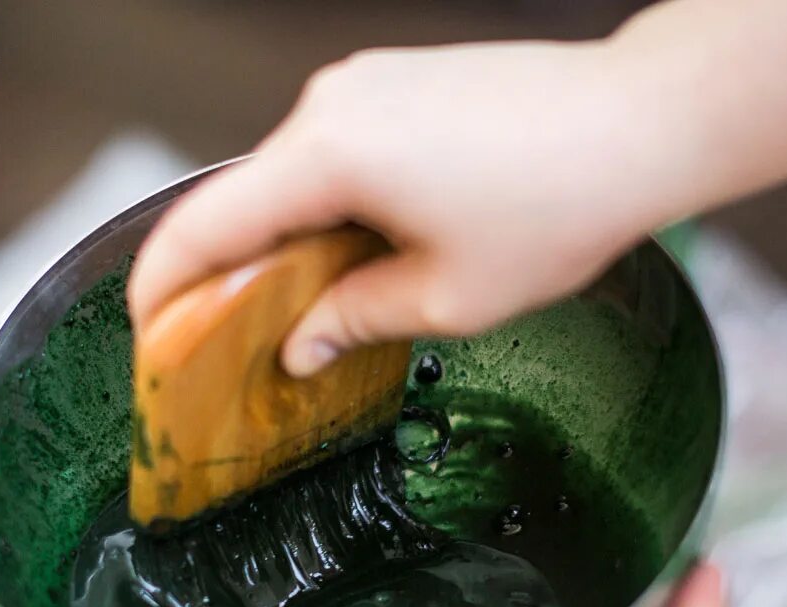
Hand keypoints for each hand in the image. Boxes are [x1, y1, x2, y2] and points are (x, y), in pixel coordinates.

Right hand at [128, 41, 679, 376]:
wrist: (643, 120)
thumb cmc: (561, 203)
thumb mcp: (448, 297)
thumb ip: (352, 320)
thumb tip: (300, 345)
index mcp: (330, 155)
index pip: (205, 224)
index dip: (161, 283)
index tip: (144, 328)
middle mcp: (332, 104)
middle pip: (243, 198)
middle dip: (226, 271)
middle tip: (226, 340)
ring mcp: (365, 83)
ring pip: (289, 175)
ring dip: (285, 238)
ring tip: (309, 307)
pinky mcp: (396, 81)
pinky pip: (332, 150)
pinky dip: (325, 204)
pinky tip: (360, 252)